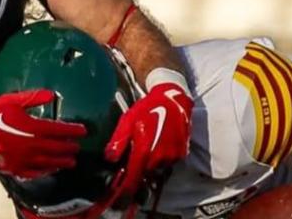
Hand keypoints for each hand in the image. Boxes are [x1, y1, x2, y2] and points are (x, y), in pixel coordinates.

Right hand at [0, 89, 85, 178]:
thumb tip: (52, 94)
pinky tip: (51, 169)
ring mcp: (22, 160)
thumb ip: (32, 98)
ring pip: (48, 163)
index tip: (83, 130)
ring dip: (61, 161)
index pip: (57, 130)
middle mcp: (30, 146)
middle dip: (69, 147)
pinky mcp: (14, 169)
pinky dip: (45, 171)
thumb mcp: (11, 100)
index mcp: (30, 127)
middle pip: (56, 148)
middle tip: (78, 146)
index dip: (71, 130)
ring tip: (71, 161)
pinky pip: (34, 173)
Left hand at [103, 82, 192, 199]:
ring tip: (147, 144)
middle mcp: (159, 157)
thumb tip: (110, 158)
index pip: (134, 176)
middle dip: (138, 168)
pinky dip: (162, 157)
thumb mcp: (127, 121)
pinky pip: (168, 162)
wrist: (173, 99)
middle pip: (145, 173)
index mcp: (144, 150)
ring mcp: (172, 156)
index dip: (127, 186)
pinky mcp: (181, 153)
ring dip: (150, 162)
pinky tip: (158, 143)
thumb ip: (118, 142)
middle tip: (134, 154)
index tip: (120, 192)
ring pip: (157, 168)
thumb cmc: (147, 109)